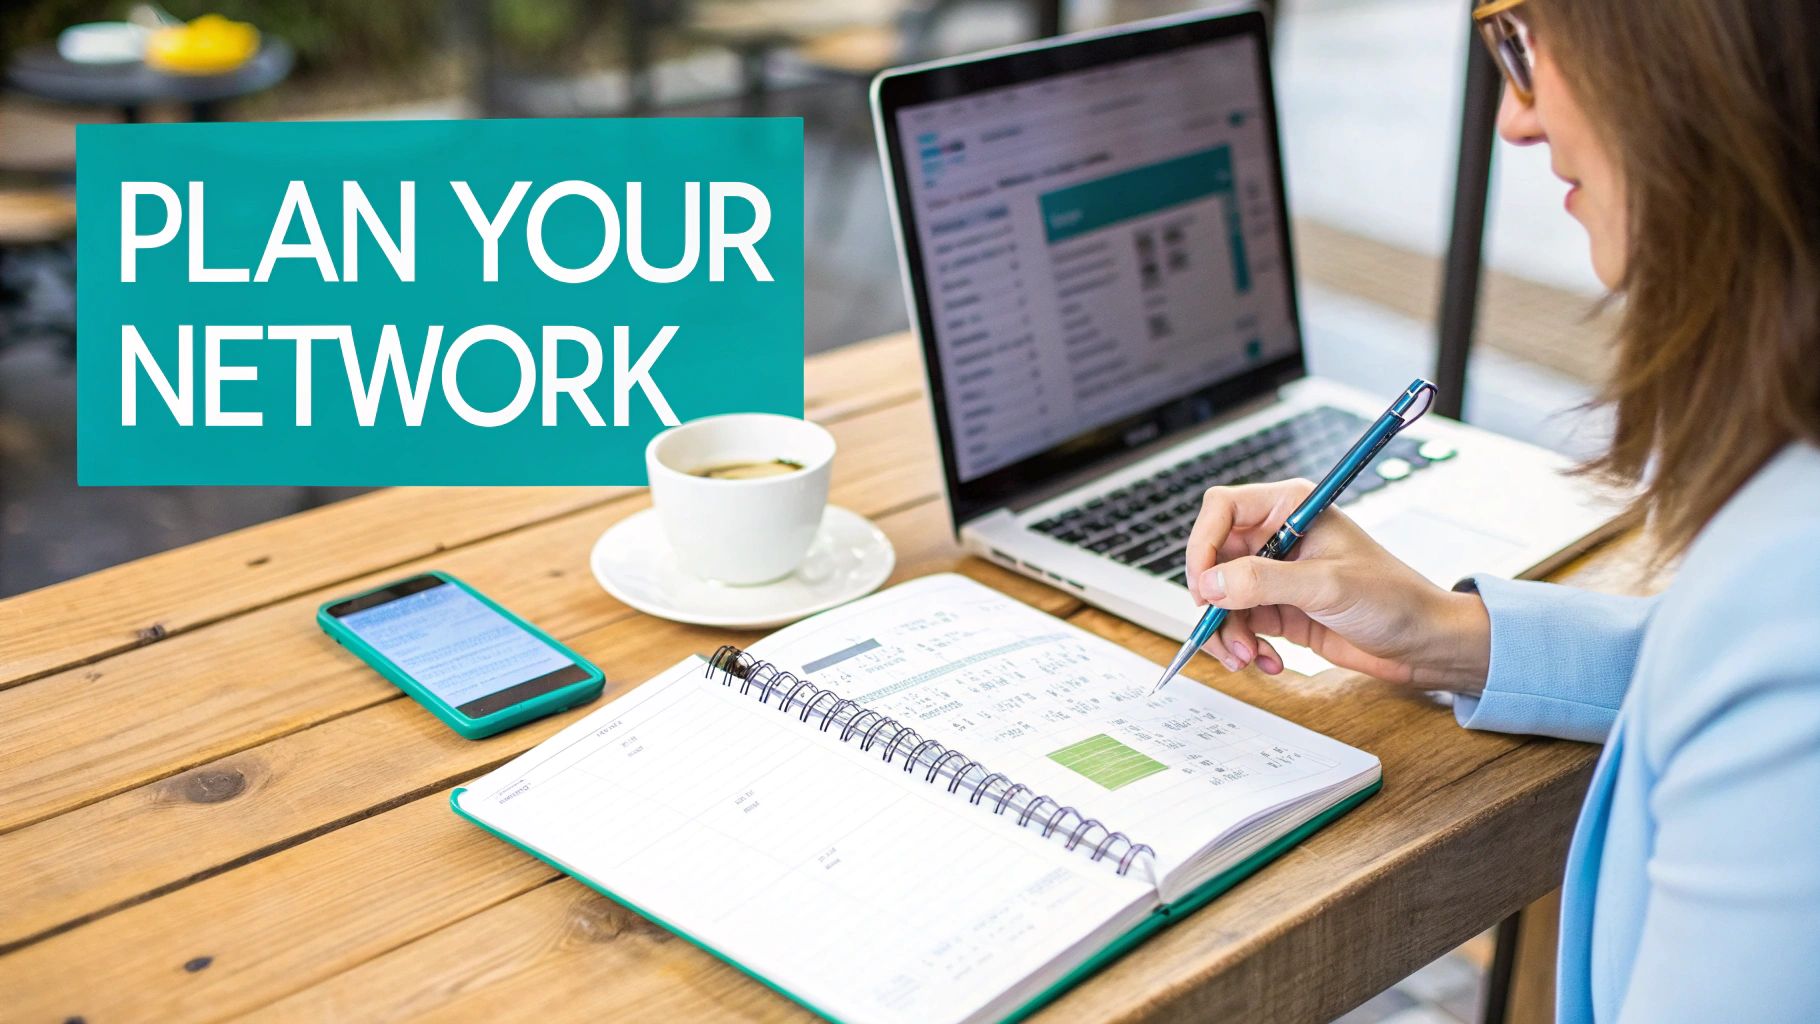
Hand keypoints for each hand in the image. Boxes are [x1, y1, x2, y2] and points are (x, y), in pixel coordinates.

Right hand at [1184, 478, 1490, 691]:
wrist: (1423, 644)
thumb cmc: (1394, 599)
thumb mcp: (1327, 586)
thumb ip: (1264, 582)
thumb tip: (1210, 583)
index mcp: (1291, 509)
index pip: (1223, 510)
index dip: (1203, 544)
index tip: (1204, 584)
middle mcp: (1278, 537)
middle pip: (1214, 559)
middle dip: (1215, 601)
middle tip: (1222, 632)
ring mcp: (1277, 575)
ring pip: (1222, 598)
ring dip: (1228, 632)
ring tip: (1248, 658)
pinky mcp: (1279, 608)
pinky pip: (1241, 624)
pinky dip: (1246, 646)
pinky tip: (1269, 661)